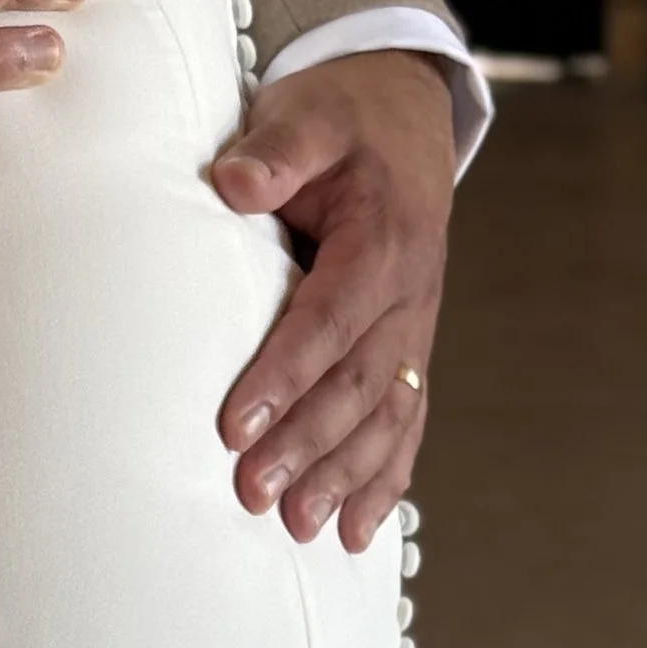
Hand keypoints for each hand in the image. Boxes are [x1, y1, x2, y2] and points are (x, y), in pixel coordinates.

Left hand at [211, 50, 455, 550]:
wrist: (403, 114)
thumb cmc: (343, 119)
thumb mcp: (310, 114)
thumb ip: (277, 149)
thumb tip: (234, 181)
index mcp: (380, 243)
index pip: (326, 322)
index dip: (282, 377)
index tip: (234, 426)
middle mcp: (407, 297)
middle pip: (357, 385)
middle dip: (308, 446)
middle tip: (254, 494)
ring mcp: (413, 329)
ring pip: (387, 416)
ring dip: (346, 477)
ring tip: (301, 528)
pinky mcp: (408, 349)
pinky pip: (407, 422)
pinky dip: (387, 480)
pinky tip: (360, 533)